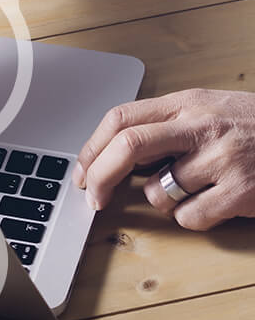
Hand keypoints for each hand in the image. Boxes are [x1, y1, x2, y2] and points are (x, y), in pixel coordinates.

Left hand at [74, 89, 254, 229]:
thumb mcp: (209, 108)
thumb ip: (165, 124)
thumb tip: (111, 156)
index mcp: (187, 102)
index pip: (120, 118)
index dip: (90, 148)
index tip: (81, 172)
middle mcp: (202, 125)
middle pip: (128, 147)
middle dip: (100, 177)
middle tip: (93, 198)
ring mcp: (223, 158)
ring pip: (157, 192)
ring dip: (162, 200)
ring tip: (193, 188)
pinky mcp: (241, 191)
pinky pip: (188, 216)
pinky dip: (191, 217)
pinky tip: (214, 203)